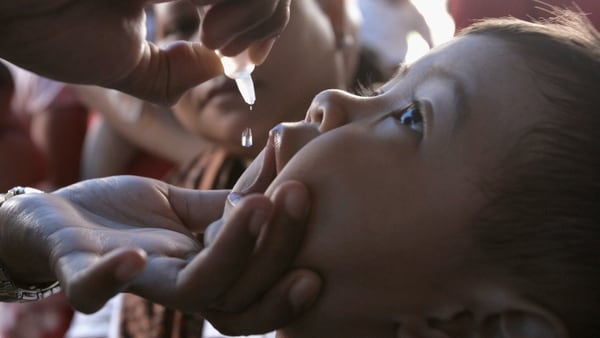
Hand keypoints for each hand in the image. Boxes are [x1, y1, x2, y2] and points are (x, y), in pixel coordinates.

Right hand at [0, 0, 291, 104]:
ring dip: (258, 13)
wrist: (2, 9)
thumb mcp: (122, 62)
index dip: (267, 20)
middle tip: (239, 55)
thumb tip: (217, 69)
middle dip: (269, 18)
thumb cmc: (48, 26)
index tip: (249, 58)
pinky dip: (243, 6)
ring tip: (219, 43)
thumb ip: (171, 71)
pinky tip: (212, 33)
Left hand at [0, 176, 319, 333]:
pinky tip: (138, 257)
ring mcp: (132, 283)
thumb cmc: (128, 215)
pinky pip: (92, 288)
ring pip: (192, 292)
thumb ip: (231, 202)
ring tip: (256, 203)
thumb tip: (284, 165)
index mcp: (205, 272)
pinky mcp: (81, 270)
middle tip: (298, 194)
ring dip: (230, 252)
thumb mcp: (188, 205)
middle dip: (275, 250)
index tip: (323, 249)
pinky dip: (113, 279)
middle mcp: (177, 286)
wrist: (57, 215)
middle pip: (238, 293)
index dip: (289, 281)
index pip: (256, 290)